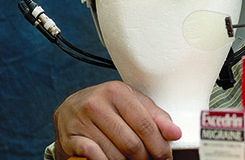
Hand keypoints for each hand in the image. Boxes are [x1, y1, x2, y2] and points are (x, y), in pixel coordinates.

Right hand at [53, 81, 181, 159]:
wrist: (71, 107)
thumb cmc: (108, 104)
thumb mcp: (133, 102)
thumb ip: (155, 116)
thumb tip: (175, 133)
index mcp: (117, 92)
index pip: (145, 125)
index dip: (159, 145)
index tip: (165, 156)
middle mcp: (97, 104)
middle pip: (131, 143)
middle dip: (144, 157)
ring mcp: (81, 121)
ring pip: (114, 154)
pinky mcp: (69, 138)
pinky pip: (94, 157)